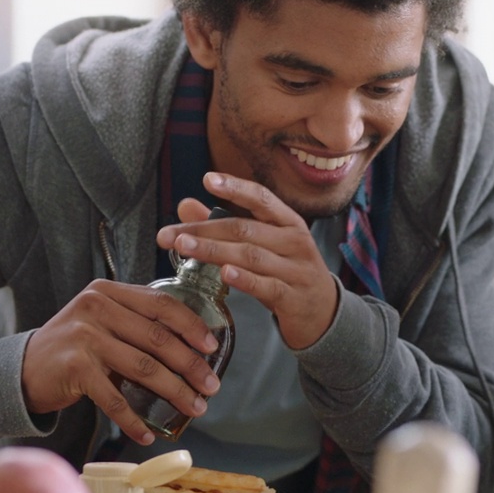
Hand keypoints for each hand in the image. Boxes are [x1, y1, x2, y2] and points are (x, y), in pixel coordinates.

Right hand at [21, 279, 222, 443]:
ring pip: (143, 368)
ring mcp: (84, 337)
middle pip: (158, 338)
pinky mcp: (74, 368)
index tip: (212, 346)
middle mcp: (96, 308)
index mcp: (108, 292)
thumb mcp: (101, 320)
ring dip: (174, 392)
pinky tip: (147, 434)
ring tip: (194, 408)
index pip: (161, 303)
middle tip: (211, 386)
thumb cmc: (73, 347)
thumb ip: (136, 322)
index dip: (191, 325)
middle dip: (191, 365)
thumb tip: (192, 347)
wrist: (21, 369)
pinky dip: (133, 420)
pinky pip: (114, 399)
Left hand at [157, 172, 339, 349]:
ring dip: (214, 252)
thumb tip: (185, 204)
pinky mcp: (294, 297)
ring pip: (251, 256)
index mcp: (288, 223)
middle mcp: (295, 242)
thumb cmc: (287, 273)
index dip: (236, 187)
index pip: (261, 198)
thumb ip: (224, 225)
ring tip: (184, 249)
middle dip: (204, 230)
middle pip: (245, 230)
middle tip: (170, 234)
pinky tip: (224, 274)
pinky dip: (245, 279)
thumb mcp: (263, 246)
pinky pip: (266, 286)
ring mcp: (296, 270)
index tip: (208, 179)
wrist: (323, 314)